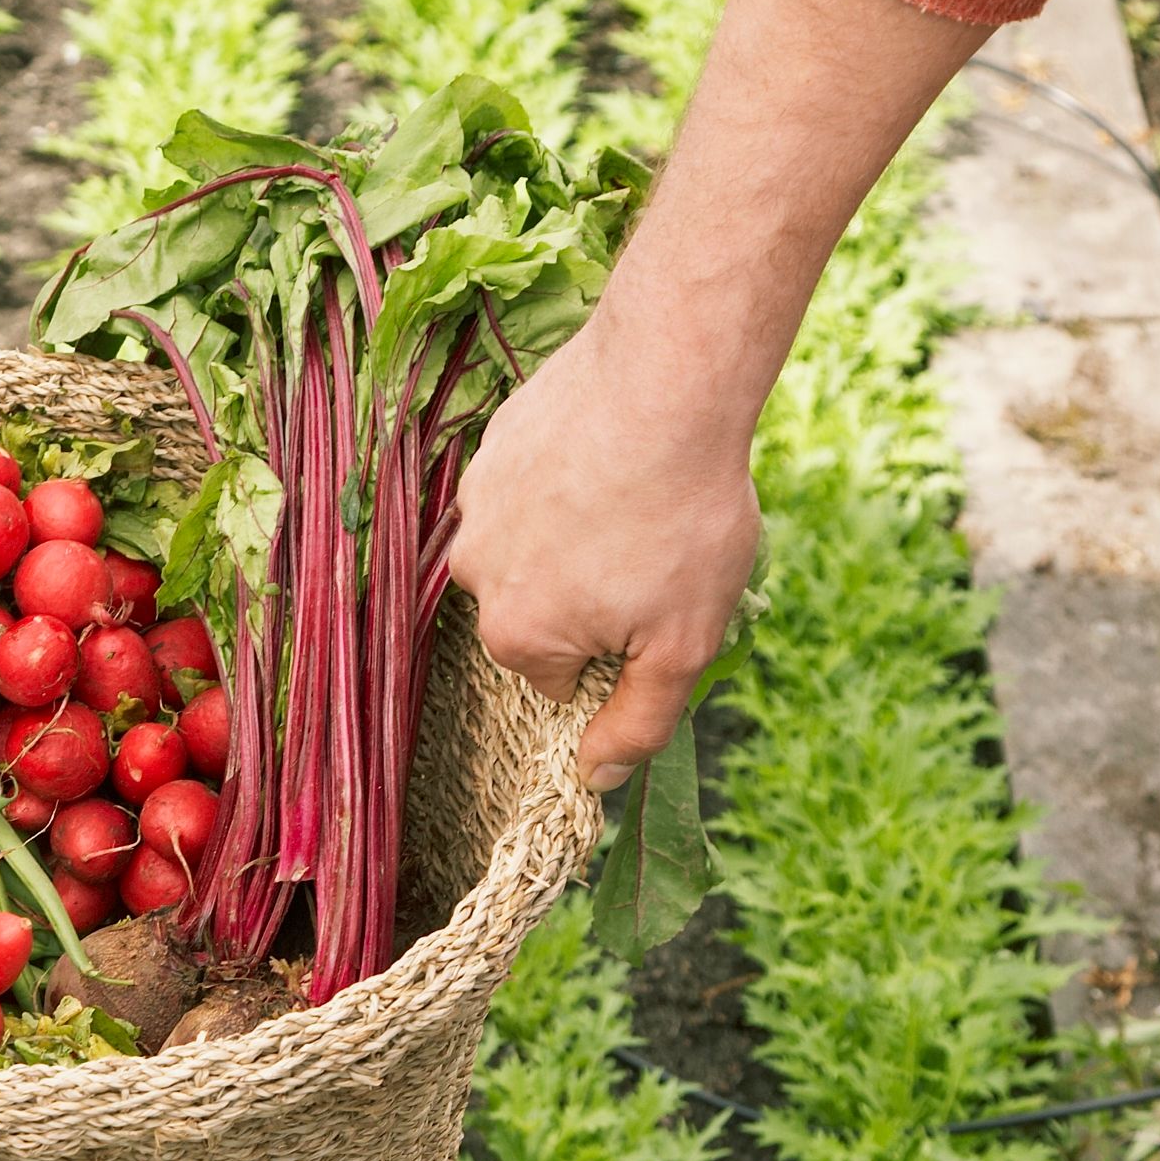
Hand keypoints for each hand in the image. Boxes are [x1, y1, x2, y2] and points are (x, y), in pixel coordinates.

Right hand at [447, 315, 760, 795]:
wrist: (667, 378)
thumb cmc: (682, 517)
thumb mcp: (683, 646)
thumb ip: (637, 724)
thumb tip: (595, 782)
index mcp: (517, 635)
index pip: (562, 677)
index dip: (619, 648)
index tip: (657, 605)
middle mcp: (475, 573)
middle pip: (539, 611)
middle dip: (591, 592)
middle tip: (655, 549)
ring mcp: (478, 503)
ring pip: (532, 546)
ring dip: (577, 533)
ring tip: (639, 497)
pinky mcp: (494, 444)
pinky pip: (530, 485)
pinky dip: (569, 479)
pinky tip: (618, 455)